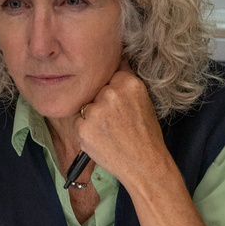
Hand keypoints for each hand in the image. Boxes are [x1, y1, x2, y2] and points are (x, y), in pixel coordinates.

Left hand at [74, 66, 166, 185]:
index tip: (117, 102)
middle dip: (100, 103)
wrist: (145, 164)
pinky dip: (86, 131)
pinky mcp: (83, 128)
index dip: (110, 89)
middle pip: (95, 90)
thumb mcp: (143, 101)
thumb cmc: (146, 135)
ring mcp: (95, 110)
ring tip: (110, 132)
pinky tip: (102, 140)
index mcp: (129, 83)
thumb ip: (125, 84)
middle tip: (115, 121)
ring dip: (92, 117)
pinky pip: (78, 123)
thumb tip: (115, 61)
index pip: (108, 74)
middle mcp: (111, 93)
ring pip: (86, 107)